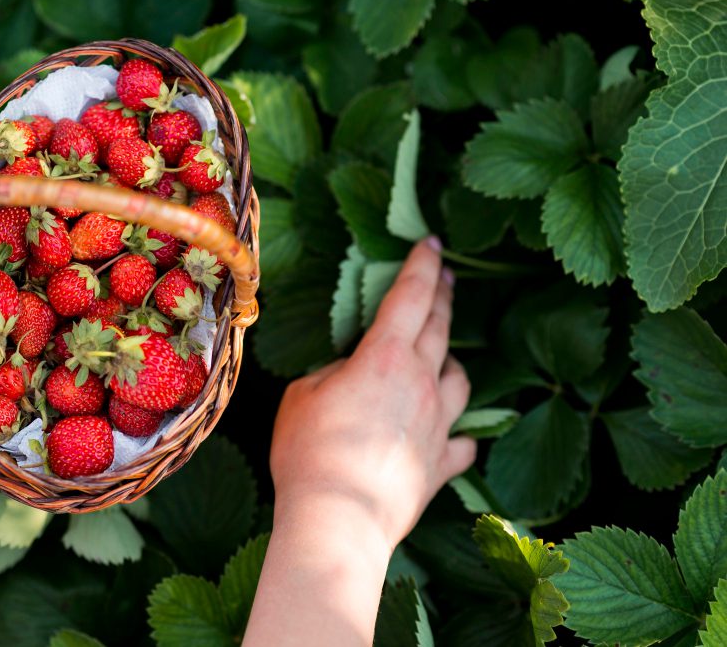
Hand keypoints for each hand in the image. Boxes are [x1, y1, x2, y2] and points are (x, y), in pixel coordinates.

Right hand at [269, 237, 474, 550]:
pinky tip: (450, 433)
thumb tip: (350, 376)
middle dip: (443, 296)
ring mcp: (438, 425)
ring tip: (442, 358)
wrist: (338, 520)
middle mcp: (421, 383)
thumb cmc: (310, 453)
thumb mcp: (302, 397)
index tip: (431, 242)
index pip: (411, 297)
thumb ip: (332, 375)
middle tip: (446, 276)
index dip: (422, 265)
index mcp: (385, 358)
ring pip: (460, 380)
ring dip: (451, 362)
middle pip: (441, 329)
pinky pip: (461, 441)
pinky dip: (457, 432)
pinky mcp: (441, 465)